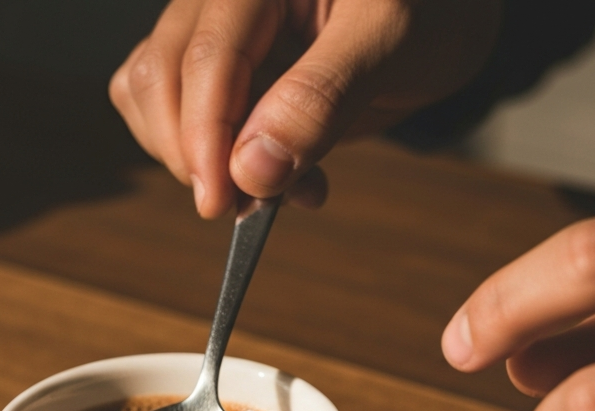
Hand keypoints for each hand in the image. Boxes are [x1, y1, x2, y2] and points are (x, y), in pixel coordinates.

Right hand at [109, 0, 500, 217]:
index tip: (222, 201)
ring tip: (283, 187)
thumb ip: (321, 100)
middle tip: (248, 207)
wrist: (441, 15)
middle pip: (163, 74)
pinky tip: (270, 174)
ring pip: (153, 92)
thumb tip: (252, 169)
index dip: (206, 134)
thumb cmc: (429, 11)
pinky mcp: (218, 65)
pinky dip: (207, 155)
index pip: (208, 55)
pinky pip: (175, 108)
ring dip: (198, 157)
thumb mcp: (391, 45)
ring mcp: (213, 27)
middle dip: (196, 152)